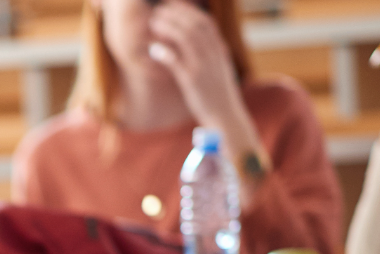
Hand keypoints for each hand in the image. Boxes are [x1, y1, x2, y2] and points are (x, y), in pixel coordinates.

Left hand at [146, 0, 251, 133]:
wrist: (226, 116)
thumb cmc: (218, 95)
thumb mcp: (217, 70)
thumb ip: (207, 55)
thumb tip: (190, 44)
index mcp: (220, 50)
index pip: (206, 22)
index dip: (189, 11)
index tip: (173, 6)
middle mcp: (214, 54)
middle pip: (194, 24)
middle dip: (175, 14)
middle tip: (158, 11)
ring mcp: (204, 66)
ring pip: (186, 37)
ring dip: (168, 26)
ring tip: (153, 23)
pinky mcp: (192, 80)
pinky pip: (176, 60)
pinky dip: (164, 51)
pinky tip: (153, 49)